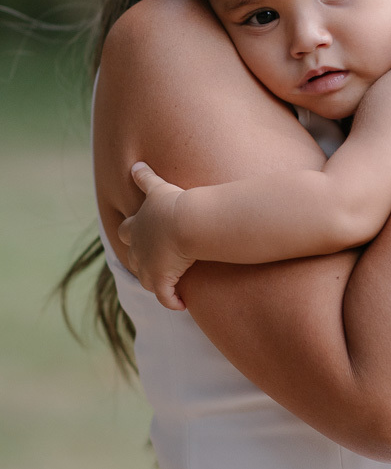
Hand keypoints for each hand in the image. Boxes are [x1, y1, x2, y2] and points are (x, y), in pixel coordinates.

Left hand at [118, 162, 192, 310]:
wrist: (185, 222)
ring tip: (168, 284)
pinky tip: (180, 305)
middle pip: (133, 257)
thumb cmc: (174, 203)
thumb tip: (135, 163)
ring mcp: (148, 267)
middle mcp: (137, 249)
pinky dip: (172, 301)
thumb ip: (145, 177)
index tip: (136, 236)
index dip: (131, 234)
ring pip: (146, 279)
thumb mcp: (157, 187)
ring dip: (156, 281)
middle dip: (140, 260)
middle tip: (152, 261)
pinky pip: (165, 297)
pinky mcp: (161, 281)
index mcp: (136, 226)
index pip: (126, 232)